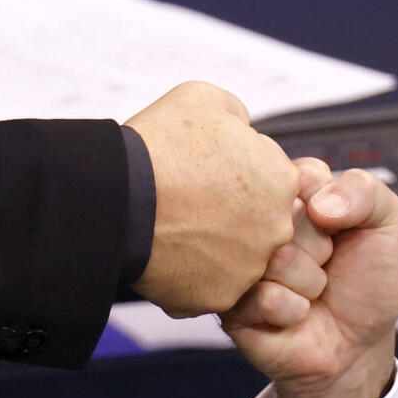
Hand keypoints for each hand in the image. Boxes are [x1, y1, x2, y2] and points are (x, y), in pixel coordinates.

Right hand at [123, 82, 299, 317]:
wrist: (117, 197)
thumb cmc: (160, 145)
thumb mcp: (208, 100)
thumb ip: (238, 117)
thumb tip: (242, 131)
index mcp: (280, 178)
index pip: (272, 182)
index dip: (238, 176)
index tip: (209, 176)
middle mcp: (276, 228)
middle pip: (260, 223)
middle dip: (232, 216)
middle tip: (193, 205)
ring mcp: (249, 268)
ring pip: (237, 259)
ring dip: (213, 248)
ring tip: (177, 229)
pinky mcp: (219, 298)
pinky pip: (210, 287)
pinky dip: (191, 275)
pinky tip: (168, 254)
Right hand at [221, 162, 397, 397]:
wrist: (357, 347)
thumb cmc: (367, 281)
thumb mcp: (386, 224)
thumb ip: (365, 191)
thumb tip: (319, 204)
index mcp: (291, 193)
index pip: (302, 174)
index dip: (330, 208)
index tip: (339, 229)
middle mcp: (259, 222)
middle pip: (285, 215)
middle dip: (322, 247)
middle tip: (326, 264)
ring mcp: (241, 261)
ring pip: (276, 257)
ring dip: (310, 283)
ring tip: (311, 292)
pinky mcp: (229, 301)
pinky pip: (264, 296)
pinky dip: (293, 311)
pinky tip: (295, 316)